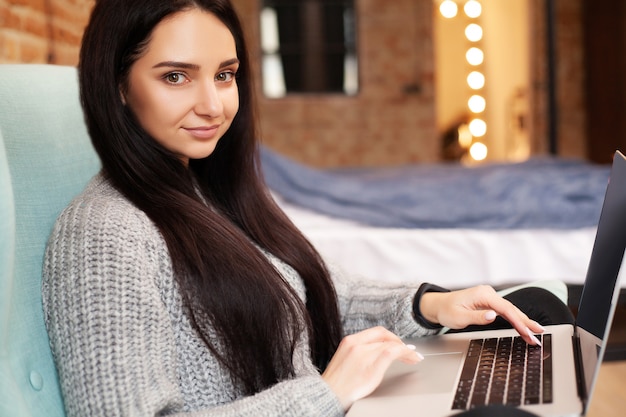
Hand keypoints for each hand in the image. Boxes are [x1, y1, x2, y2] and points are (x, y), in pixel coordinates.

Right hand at [321, 326, 423, 410]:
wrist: (329, 395)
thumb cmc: (336, 384)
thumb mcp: (345, 361)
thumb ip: (359, 354)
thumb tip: (375, 354)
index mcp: (349, 341)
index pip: (376, 332)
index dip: (390, 337)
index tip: (397, 344)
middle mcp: (356, 344)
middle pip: (385, 336)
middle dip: (399, 341)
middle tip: (408, 350)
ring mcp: (364, 354)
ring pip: (391, 344)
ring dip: (405, 350)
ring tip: (413, 356)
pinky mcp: (372, 366)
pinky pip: (392, 353)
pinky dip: (405, 353)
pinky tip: (412, 358)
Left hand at [419, 285, 544, 344]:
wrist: (438, 305)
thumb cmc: (446, 310)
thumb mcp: (459, 317)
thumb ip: (477, 317)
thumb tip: (494, 316)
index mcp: (482, 295)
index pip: (505, 309)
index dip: (518, 322)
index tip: (528, 333)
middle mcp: (488, 293)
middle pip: (511, 309)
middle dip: (525, 323)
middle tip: (538, 335)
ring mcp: (489, 297)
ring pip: (510, 310)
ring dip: (522, 322)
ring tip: (535, 333)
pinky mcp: (489, 302)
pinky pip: (505, 311)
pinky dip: (515, 319)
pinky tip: (523, 326)